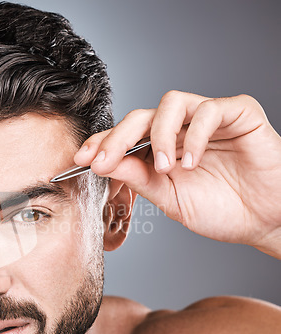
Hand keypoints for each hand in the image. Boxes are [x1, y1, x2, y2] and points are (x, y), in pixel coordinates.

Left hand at [74, 91, 280, 258]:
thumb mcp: (169, 198)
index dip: (102, 142)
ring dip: (158, 135)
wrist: (264, 221)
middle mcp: (180, 130)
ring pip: (171, 103)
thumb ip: (138, 178)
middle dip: (117, 137)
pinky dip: (195, 135)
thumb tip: (103, 163)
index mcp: (161, 149)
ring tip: (163, 167)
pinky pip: (209, 110)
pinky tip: (192, 161)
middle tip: (104, 160)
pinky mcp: (238, 113)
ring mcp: (207, 119)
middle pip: (140, 116)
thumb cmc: (221, 209)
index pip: (125, 136)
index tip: (80, 159)